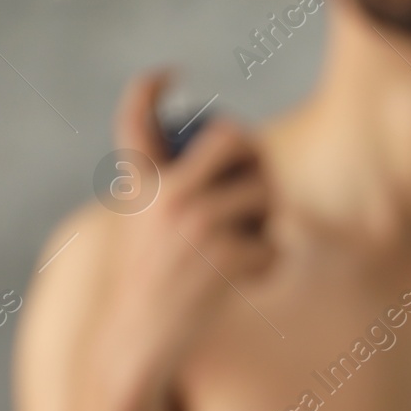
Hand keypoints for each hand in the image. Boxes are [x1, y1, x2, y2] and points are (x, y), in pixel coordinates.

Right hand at [99, 71, 274, 386]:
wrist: (136, 335)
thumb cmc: (148, 277)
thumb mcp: (144, 223)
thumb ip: (172, 185)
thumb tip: (231, 145)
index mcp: (141, 181)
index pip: (137, 116)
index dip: (150, 87)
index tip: (169, 75)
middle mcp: (166, 193)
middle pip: (235, 138)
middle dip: (256, 158)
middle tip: (256, 184)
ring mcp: (198, 223)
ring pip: (265, 194)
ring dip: (268, 219)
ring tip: (247, 243)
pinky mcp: (226, 257)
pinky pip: (274, 246)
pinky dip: (268, 265)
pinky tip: (243, 280)